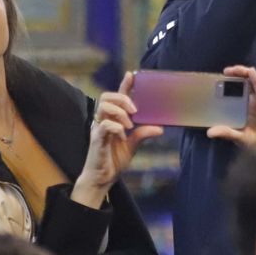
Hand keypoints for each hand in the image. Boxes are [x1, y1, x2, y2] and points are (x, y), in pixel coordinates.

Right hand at [72, 73, 163, 207]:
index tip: (132, 75)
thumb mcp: (132, 146)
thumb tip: (160, 128)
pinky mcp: (96, 139)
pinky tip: (122, 136)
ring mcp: (98, 129)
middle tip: (135, 111)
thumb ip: (142, 134)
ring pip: (104, 107)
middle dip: (122, 99)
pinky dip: (116, 127)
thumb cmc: (113, 160)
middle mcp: (102, 121)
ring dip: (120, 112)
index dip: (123, 85)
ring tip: (129, 125)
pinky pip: (104, 125)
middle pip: (106, 97)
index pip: (116, 97)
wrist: (102, 179)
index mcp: (111, 120)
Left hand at [206, 65, 255, 148]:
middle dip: (238, 74)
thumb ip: (226, 133)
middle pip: (247, 83)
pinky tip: (252, 73)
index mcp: (246, 108)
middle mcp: (255, 103)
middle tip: (226, 71)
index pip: (239, 90)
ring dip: (247, 73)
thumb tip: (209, 132)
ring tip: (237, 69)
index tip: (219, 77)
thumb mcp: (239, 138)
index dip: (231, 81)